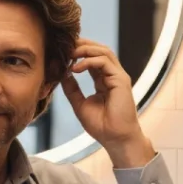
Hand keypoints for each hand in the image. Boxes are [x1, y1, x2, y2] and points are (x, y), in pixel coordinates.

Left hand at [60, 39, 154, 167]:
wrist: (115, 139)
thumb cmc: (101, 126)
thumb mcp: (80, 104)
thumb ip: (72, 89)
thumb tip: (62, 74)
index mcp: (104, 80)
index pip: (92, 58)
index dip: (78, 52)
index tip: (61, 53)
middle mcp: (112, 75)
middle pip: (99, 50)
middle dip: (81, 44)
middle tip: (65, 45)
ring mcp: (118, 76)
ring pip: (103, 52)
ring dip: (85, 49)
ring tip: (69, 53)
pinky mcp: (121, 80)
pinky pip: (105, 62)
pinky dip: (88, 61)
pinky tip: (75, 68)